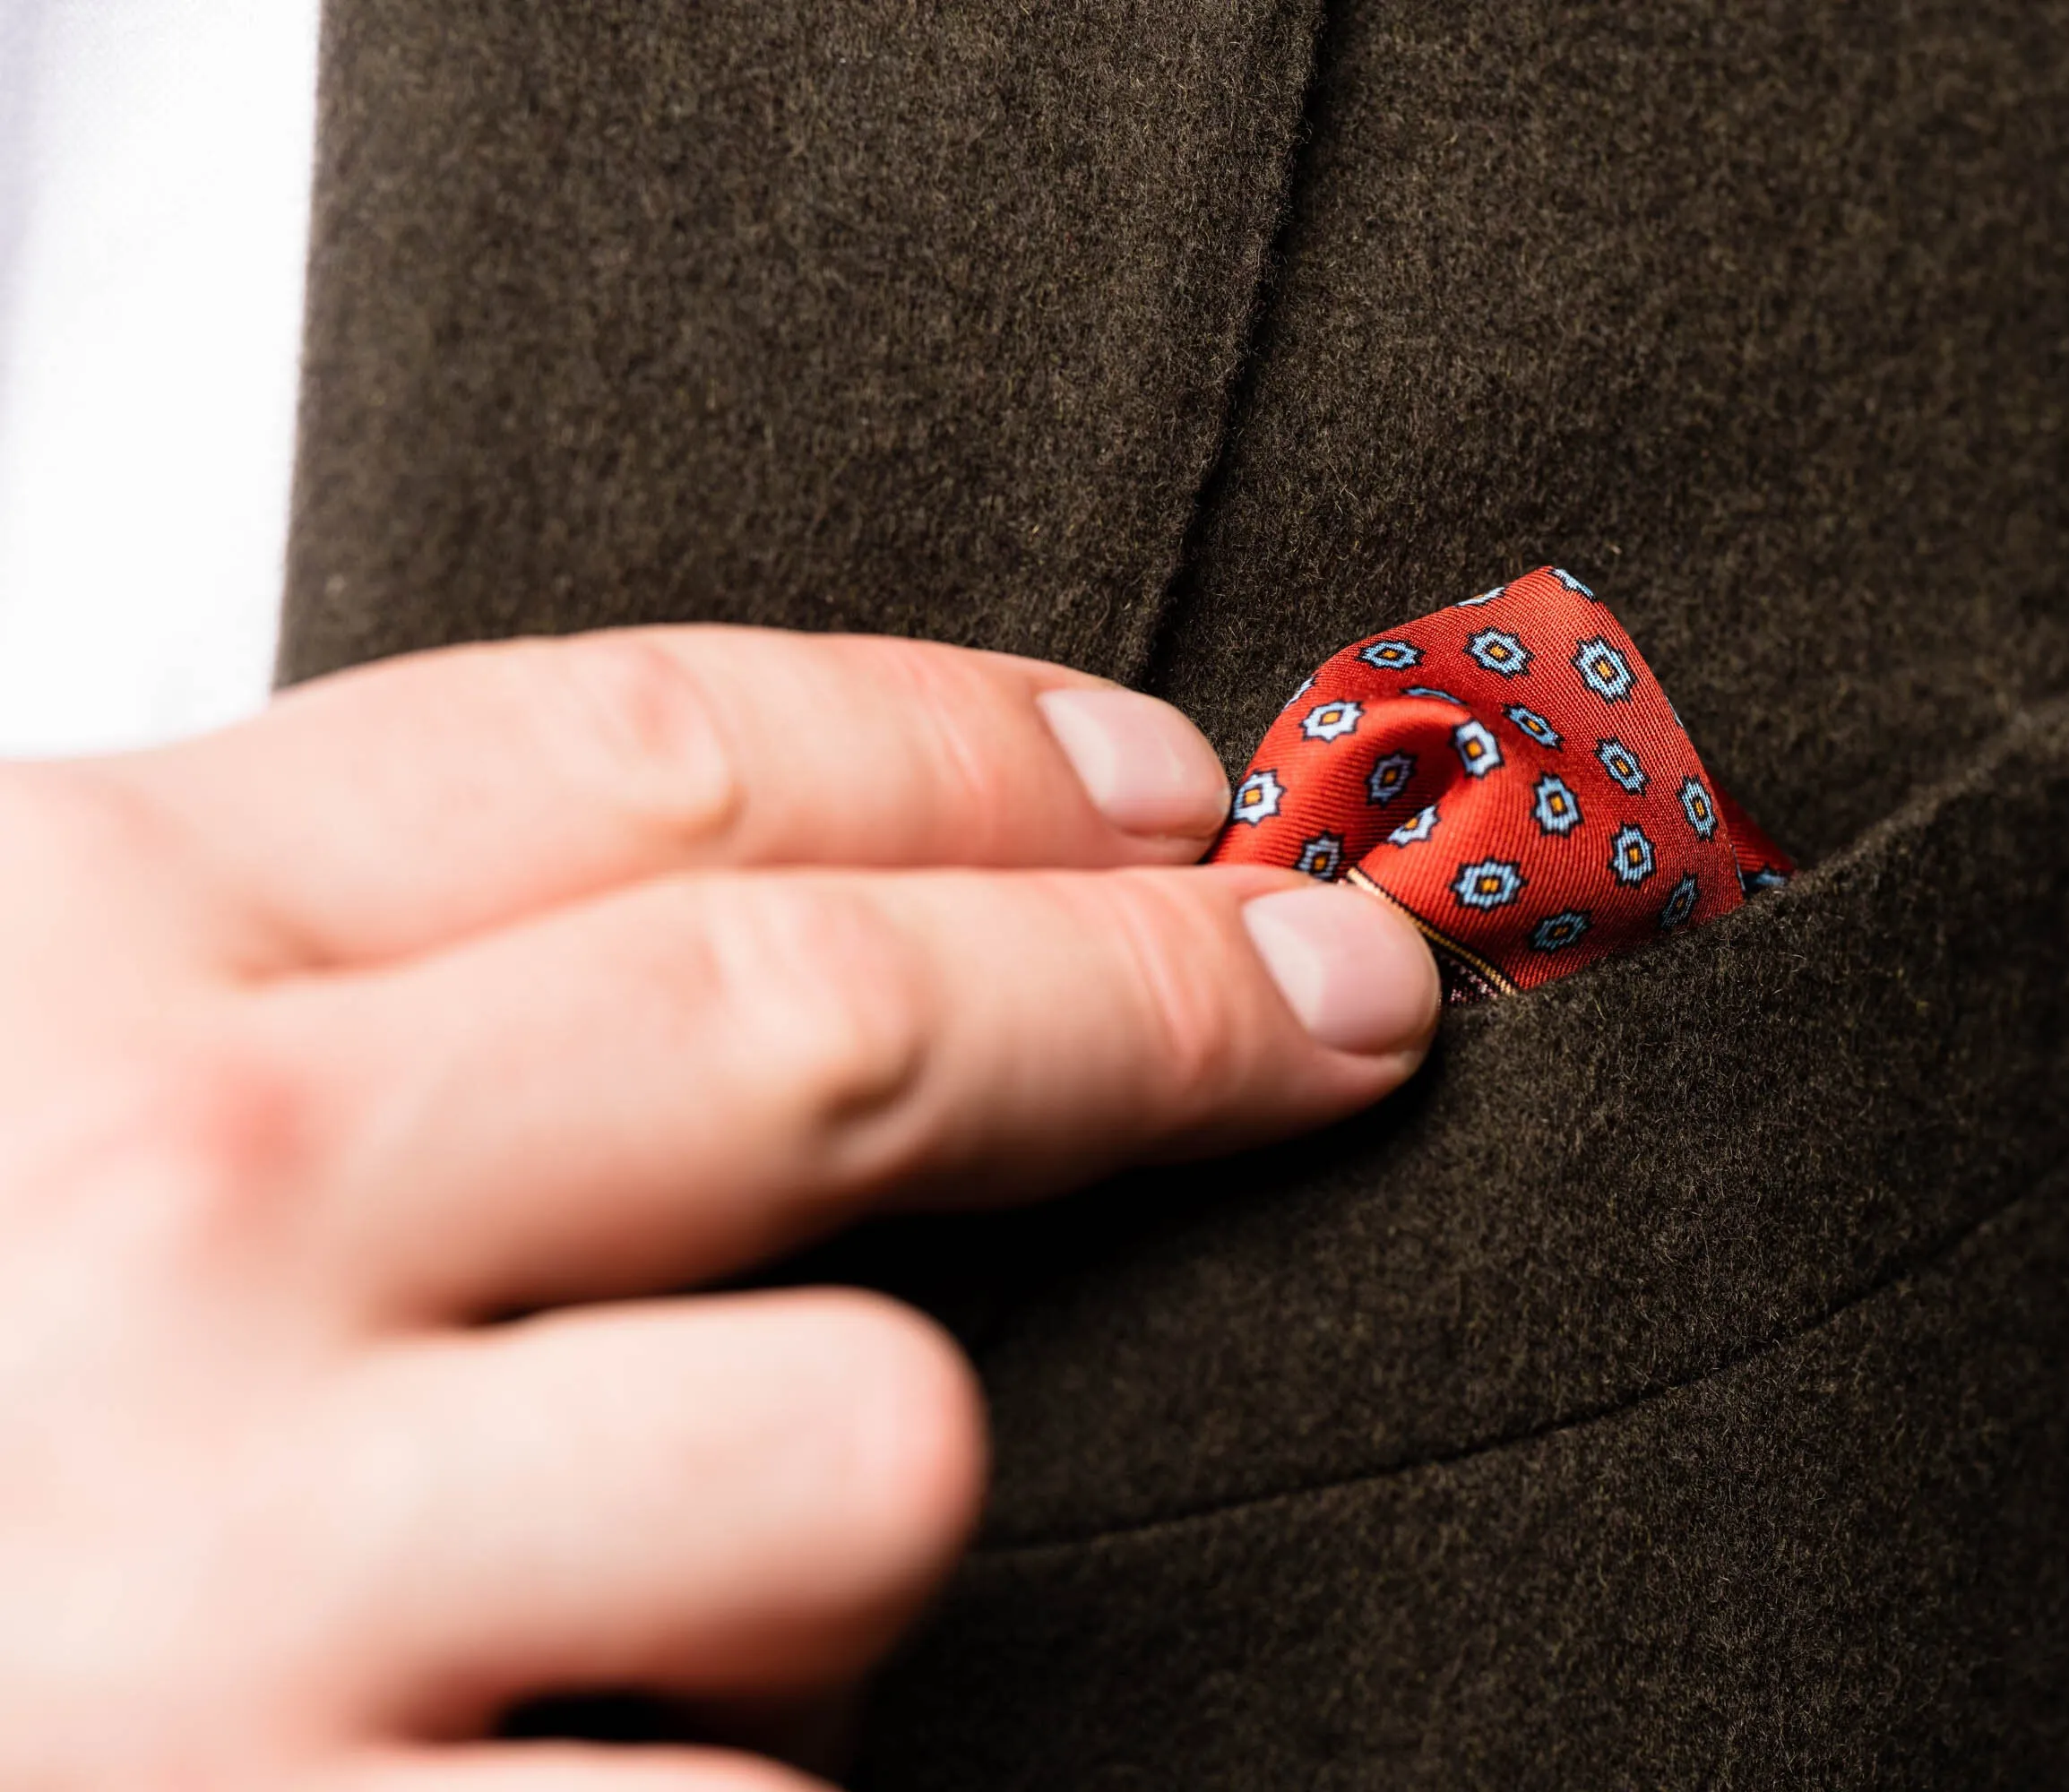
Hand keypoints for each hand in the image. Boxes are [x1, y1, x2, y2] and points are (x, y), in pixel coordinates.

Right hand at [0, 628, 1437, 1788]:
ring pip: (861, 1462)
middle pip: (830, 1028)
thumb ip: (353, 1000)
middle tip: (1341, 997)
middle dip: (1154, 1002)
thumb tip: (831, 913)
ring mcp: (234, 1610)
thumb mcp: (18, 1097)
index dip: (973, 751)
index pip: (644, 760)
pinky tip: (522, 1790)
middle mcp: (149, 1244)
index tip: (1180, 791)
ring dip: (831, 1518)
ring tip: (638, 1586)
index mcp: (52, 965)